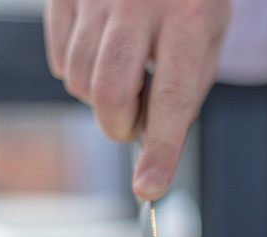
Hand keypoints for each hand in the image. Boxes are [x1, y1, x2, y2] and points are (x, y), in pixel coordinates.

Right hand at [44, 0, 230, 198]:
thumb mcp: (207, 37)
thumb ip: (184, 90)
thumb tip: (151, 143)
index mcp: (188, 15)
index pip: (173, 98)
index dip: (161, 149)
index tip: (149, 188)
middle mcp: (138, 1)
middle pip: (109, 92)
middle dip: (117, 126)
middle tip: (131, 123)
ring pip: (77, 80)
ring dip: (98, 98)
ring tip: (122, 74)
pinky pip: (59, 59)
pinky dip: (77, 72)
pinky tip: (100, 52)